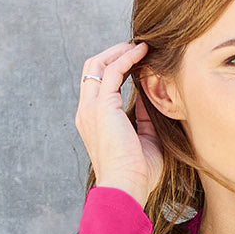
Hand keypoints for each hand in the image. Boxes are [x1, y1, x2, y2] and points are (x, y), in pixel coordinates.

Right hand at [74, 40, 163, 205]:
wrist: (126, 188)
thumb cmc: (138, 174)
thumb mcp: (144, 138)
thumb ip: (143, 116)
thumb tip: (148, 94)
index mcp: (92, 121)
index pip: (97, 85)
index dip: (114, 68)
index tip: (136, 61)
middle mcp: (86, 111)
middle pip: (92, 68)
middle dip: (113, 53)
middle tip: (137, 47)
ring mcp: (91, 108)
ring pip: (98, 64)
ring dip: (119, 51)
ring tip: (141, 45)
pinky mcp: (102, 106)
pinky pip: (113, 70)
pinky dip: (127, 57)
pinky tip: (143, 52)